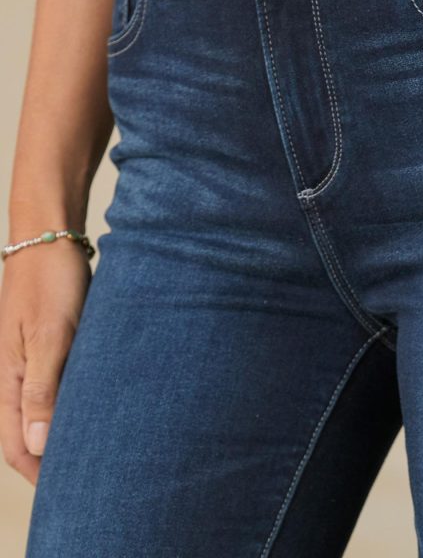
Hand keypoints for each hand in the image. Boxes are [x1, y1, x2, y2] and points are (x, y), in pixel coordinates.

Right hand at [0, 239, 89, 484]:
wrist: (50, 239)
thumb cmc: (49, 283)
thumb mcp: (49, 335)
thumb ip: (43, 388)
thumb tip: (40, 444)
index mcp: (8, 382)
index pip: (18, 447)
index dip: (41, 474)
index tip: (71, 496)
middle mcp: (17, 378)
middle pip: (30, 436)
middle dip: (54, 461)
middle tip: (93, 480)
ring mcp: (33, 362)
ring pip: (46, 412)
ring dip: (66, 434)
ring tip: (101, 453)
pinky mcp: (52, 346)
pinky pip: (58, 387)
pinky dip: (74, 404)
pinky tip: (100, 409)